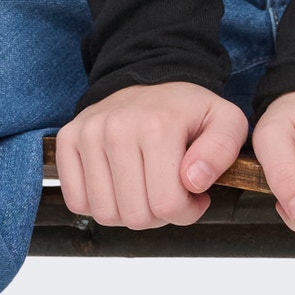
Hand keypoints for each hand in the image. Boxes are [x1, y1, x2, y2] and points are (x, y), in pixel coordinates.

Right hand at [54, 81, 247, 229]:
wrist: (150, 79)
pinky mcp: (69, 139)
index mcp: (158, 126)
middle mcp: (118, 128)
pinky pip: (77, 201)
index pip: (167, 206)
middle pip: (135, 216)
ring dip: (129, 211)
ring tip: (145, 186)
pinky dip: (99, 203)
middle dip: (158, 215)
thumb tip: (193, 181)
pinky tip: (119, 184)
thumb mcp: (226, 122)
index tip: (194, 193)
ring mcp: (89, 132)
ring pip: (105, 214)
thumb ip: (222, 150)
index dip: (186, 212)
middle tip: (168, 189)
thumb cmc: (188, 110)